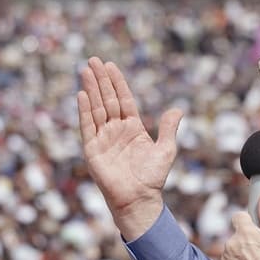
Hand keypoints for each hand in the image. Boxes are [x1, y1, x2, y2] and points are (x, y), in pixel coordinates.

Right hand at [76, 57, 182, 239]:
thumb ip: (168, 129)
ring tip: (85, 70)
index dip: (117, 82)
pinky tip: (82, 94)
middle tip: (93, 60)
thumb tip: (177, 110)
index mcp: (133, 128)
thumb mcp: (166, 150)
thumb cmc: (153, 178)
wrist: (139, 199)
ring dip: (91, 89)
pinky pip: (87, 126)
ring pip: (96, 108)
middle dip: (100, 79)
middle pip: (107, 99)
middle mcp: (116, 130)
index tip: (110, 65)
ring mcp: (103, 138)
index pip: (123, 99)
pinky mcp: (93, 150)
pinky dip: (85, 111)